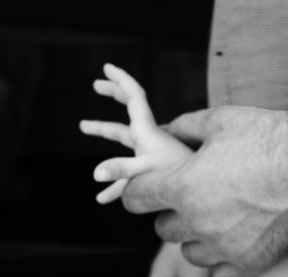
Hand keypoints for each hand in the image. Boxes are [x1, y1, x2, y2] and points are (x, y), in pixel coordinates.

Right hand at [80, 64, 193, 203]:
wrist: (203, 193)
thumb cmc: (177, 180)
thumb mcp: (145, 173)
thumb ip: (120, 171)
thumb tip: (96, 174)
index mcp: (146, 130)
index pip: (134, 97)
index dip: (121, 80)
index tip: (106, 67)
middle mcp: (148, 136)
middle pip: (129, 108)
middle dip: (112, 93)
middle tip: (95, 84)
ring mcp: (150, 152)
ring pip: (123, 136)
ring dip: (104, 130)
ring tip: (84, 125)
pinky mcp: (152, 170)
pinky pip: (127, 172)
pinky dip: (113, 183)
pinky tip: (102, 198)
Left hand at [122, 106, 287, 276]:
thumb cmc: (269, 135)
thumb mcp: (219, 121)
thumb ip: (182, 129)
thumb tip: (162, 132)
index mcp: (183, 186)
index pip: (135, 199)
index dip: (141, 191)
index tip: (153, 188)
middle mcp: (199, 222)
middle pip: (163, 229)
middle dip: (173, 213)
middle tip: (197, 199)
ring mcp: (225, 248)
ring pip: (190, 254)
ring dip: (198, 239)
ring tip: (220, 220)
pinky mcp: (252, 264)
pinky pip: (220, 275)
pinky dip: (224, 262)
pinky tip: (236, 243)